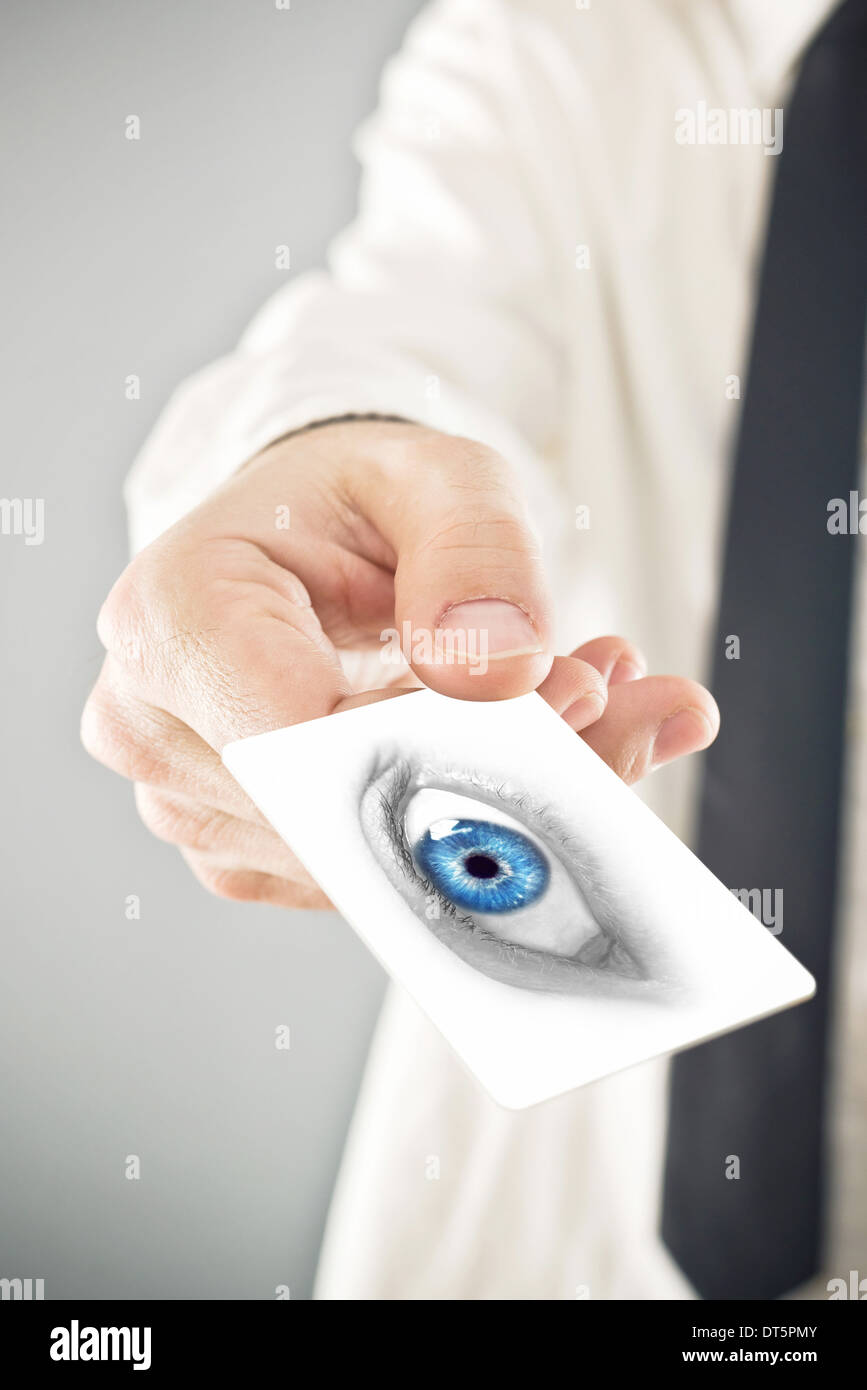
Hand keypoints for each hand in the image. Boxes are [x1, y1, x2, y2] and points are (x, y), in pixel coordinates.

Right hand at [81, 420, 717, 907]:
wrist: (304, 542)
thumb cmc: (351, 503)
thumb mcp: (436, 475)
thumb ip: (477, 553)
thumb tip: (504, 674)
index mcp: (175, 617)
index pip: (304, 733)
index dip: (446, 737)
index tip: (571, 694)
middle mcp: (158, 727)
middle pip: (344, 809)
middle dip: (504, 772)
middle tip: (621, 701)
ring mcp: (196, 807)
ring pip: (372, 860)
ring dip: (504, 802)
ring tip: (586, 706)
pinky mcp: (251, 853)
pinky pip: (376, 877)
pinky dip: (467, 827)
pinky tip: (528, 756)